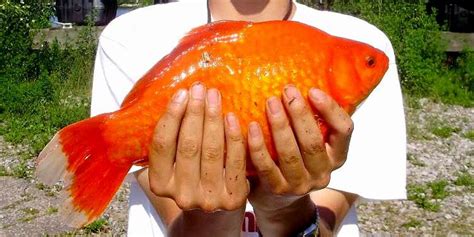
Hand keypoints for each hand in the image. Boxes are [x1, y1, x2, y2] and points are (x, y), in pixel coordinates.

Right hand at [147, 84, 248, 234]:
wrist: (213, 213)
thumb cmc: (190, 178)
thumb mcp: (171, 167)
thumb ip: (167, 144)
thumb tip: (168, 101)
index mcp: (161, 185)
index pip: (162, 146)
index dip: (171, 117)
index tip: (181, 93)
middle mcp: (183, 194)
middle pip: (188, 145)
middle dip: (194, 112)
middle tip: (200, 89)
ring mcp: (209, 198)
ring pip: (212, 150)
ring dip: (213, 118)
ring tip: (214, 96)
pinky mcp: (233, 197)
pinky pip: (235, 161)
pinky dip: (233, 136)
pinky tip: (231, 117)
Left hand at [247, 85, 352, 235]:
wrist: (279, 201)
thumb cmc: (296, 161)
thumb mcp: (311, 144)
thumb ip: (313, 121)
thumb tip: (306, 77)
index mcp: (337, 156)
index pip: (344, 131)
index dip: (330, 110)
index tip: (313, 90)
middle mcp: (322, 172)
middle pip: (313, 141)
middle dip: (299, 113)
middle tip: (287, 90)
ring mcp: (300, 184)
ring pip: (290, 153)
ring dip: (279, 125)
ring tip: (270, 102)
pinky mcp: (277, 190)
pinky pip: (266, 166)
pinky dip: (258, 146)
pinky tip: (251, 127)